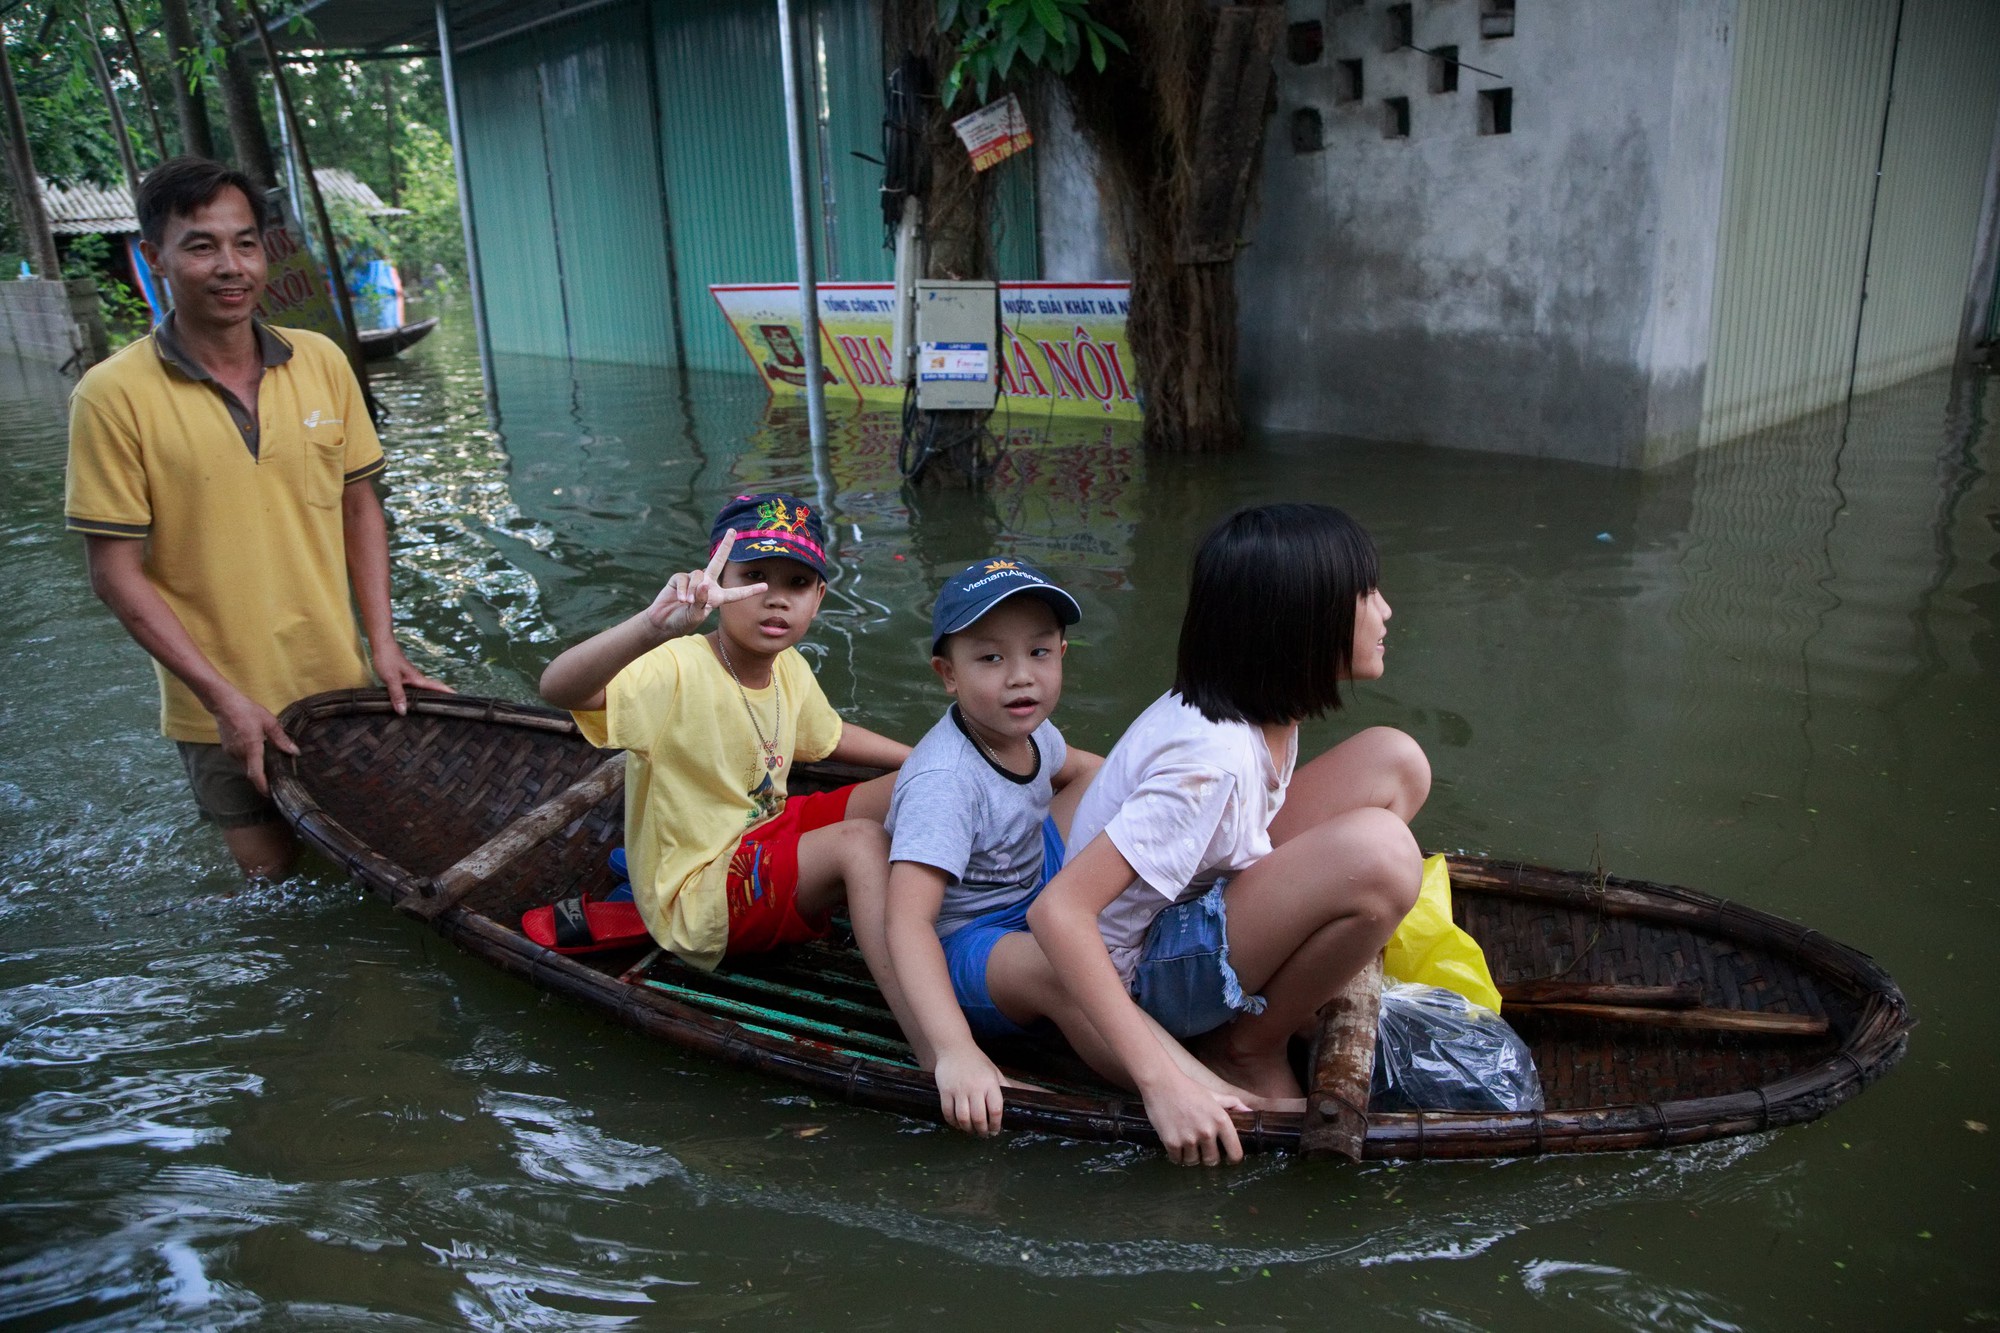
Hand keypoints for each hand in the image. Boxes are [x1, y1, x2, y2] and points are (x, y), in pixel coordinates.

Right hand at [211, 688, 298, 795]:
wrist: (224, 703)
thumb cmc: (247, 710)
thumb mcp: (269, 722)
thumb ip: (281, 738)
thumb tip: (294, 752)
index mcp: (251, 748)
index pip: (256, 774)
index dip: (262, 786)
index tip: (269, 794)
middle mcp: (239, 754)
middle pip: (251, 772)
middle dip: (262, 779)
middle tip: (275, 780)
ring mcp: (231, 752)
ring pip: (245, 766)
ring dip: (255, 768)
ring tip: (268, 767)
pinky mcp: (226, 749)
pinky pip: (239, 760)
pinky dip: (248, 761)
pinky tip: (256, 754)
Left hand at [372, 641, 452, 715]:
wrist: (381, 645)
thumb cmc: (387, 658)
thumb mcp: (392, 678)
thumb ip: (397, 694)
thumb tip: (403, 711)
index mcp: (417, 678)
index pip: (436, 686)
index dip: (447, 691)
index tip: (457, 697)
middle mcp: (416, 678)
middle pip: (432, 689)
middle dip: (441, 696)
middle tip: (448, 706)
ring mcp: (410, 677)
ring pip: (422, 689)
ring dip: (429, 696)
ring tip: (433, 706)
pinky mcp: (403, 677)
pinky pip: (412, 688)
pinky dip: (415, 695)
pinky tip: (411, 700)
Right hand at [641, 529, 766, 640]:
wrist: (663, 622)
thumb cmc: (682, 622)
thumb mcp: (695, 616)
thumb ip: (702, 601)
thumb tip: (704, 583)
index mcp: (717, 597)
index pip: (736, 593)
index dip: (750, 590)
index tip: (765, 586)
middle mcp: (707, 585)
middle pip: (718, 561)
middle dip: (725, 546)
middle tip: (732, 531)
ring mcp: (693, 580)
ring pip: (698, 576)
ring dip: (693, 591)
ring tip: (687, 603)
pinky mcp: (679, 578)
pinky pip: (684, 579)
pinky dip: (683, 590)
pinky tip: (680, 599)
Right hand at [934, 1046, 1007, 1136]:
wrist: (954, 1047)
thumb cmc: (977, 1060)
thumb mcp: (994, 1071)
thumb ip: (1003, 1086)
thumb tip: (1015, 1100)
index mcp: (990, 1083)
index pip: (996, 1110)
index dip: (996, 1124)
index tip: (996, 1130)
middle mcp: (975, 1088)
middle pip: (979, 1118)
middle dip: (982, 1131)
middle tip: (984, 1135)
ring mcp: (959, 1090)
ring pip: (963, 1118)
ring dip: (968, 1129)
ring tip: (971, 1131)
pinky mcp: (945, 1091)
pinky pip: (948, 1113)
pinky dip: (953, 1122)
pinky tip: (958, 1124)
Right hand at [1140, 1070, 1247, 1165]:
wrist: (1161, 1083)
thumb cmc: (1189, 1088)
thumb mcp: (1214, 1094)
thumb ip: (1233, 1104)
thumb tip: (1250, 1112)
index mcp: (1221, 1121)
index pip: (1235, 1153)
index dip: (1232, 1158)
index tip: (1227, 1157)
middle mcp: (1207, 1132)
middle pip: (1213, 1161)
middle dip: (1208, 1157)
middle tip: (1202, 1148)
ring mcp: (1189, 1139)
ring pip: (1194, 1162)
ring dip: (1191, 1156)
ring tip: (1188, 1144)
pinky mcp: (1172, 1143)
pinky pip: (1178, 1160)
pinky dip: (1177, 1155)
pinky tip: (1176, 1144)